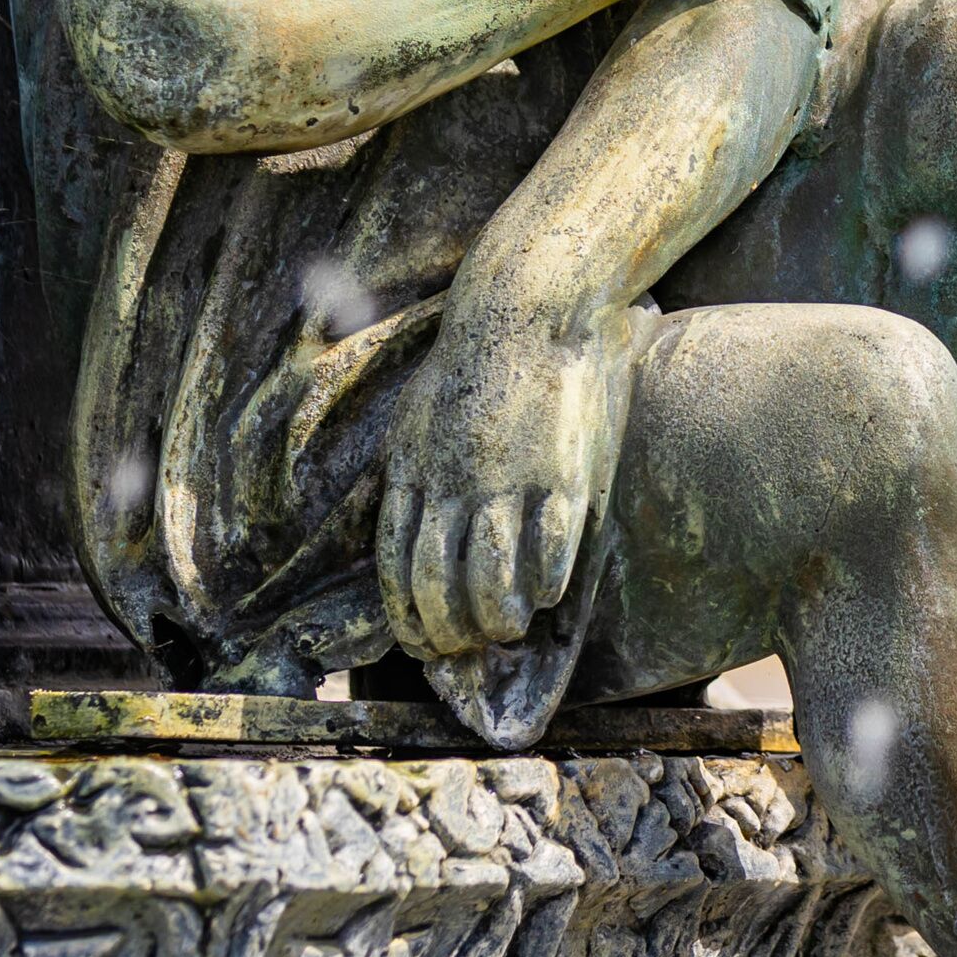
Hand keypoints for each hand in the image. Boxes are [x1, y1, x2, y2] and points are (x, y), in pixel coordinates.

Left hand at [379, 300, 634, 656]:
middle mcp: (454, 484)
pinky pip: (551, 550)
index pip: (396, 565)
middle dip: (448, 631)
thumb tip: (403, 533)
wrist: (529, 310)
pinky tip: (550, 593)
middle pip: (438, 582)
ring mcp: (509, 481)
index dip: (406, 615)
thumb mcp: (415, 416)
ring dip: (497, 619)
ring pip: (493, 579)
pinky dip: (548, 583)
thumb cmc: (471, 362)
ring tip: (508, 628)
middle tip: (465, 646)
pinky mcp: (560, 474)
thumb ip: (407, 475)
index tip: (419, 643)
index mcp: (411, 471)